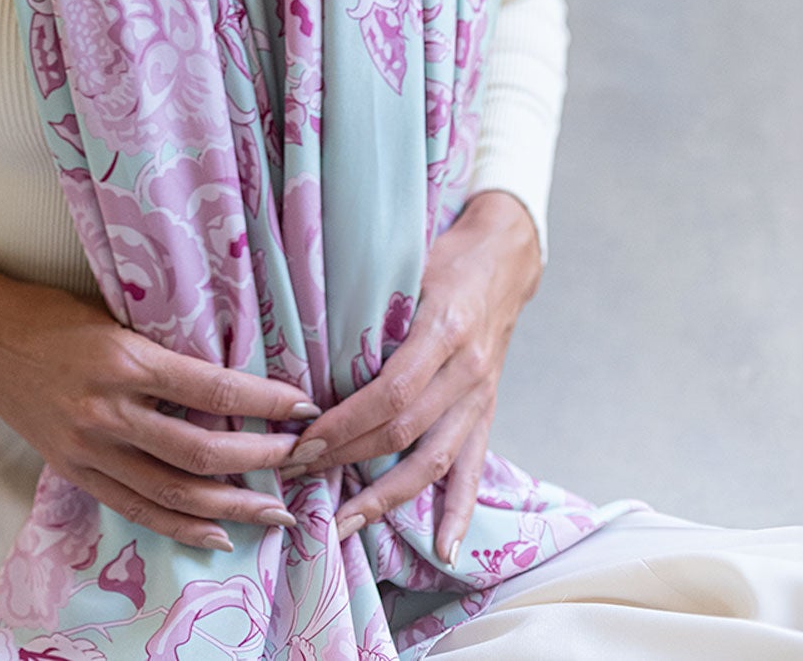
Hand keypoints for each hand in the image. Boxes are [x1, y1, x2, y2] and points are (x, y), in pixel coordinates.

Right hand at [0, 263, 321, 550]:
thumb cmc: (52, 315)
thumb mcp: (115, 315)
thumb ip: (162, 349)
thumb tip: (227, 374)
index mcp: (124, 360)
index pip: (210, 388)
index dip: (263, 400)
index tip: (303, 405)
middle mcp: (108, 411)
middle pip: (199, 451)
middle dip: (259, 459)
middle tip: (300, 458)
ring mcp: (89, 449)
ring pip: (173, 492)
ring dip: (230, 507)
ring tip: (275, 511)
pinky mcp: (75, 472)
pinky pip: (136, 509)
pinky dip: (180, 528)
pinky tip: (217, 535)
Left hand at [280, 191, 542, 563]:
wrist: (504, 257)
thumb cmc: (443, 255)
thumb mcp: (403, 266)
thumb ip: (366, 304)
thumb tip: (305, 341)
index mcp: (443, 329)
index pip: (391, 393)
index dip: (345, 423)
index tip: (303, 440)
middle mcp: (466, 370)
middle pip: (404, 431)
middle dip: (347, 458)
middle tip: (298, 473)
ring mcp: (480, 396)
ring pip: (433, 462)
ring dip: (386, 499)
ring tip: (343, 524)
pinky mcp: (486, 411)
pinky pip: (474, 468)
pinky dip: (459, 511)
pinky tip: (443, 548)